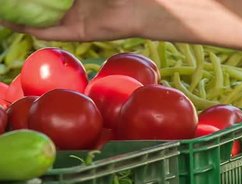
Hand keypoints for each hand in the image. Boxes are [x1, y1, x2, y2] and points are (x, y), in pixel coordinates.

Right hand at [0, 0, 140, 41]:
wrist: (139, 5)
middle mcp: (70, 4)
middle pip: (38, 4)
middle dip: (18, 1)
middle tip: (0, 1)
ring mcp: (72, 18)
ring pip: (39, 18)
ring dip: (18, 15)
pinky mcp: (77, 33)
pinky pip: (49, 31)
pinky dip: (30, 27)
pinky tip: (10, 21)